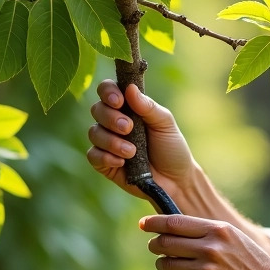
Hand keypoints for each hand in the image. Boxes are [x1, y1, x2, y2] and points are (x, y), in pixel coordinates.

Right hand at [87, 80, 196, 196]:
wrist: (176, 180)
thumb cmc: (172, 148)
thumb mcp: (165, 124)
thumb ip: (148, 107)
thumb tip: (130, 88)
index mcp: (128, 107)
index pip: (108, 90)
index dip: (108, 91)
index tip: (119, 101)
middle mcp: (114, 122)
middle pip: (97, 109)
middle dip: (110, 117)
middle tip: (128, 127)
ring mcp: (108, 142)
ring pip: (94, 133)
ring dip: (111, 140)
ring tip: (132, 151)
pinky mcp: (105, 163)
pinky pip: (93, 155)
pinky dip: (105, 157)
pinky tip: (122, 162)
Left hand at [141, 214, 269, 269]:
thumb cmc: (254, 266)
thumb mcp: (235, 240)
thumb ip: (206, 233)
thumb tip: (171, 230)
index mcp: (219, 230)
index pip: (175, 222)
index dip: (154, 223)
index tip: (143, 223)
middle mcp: (211, 248)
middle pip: (165, 243)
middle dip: (156, 245)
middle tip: (156, 247)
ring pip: (166, 264)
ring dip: (165, 265)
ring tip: (176, 267)